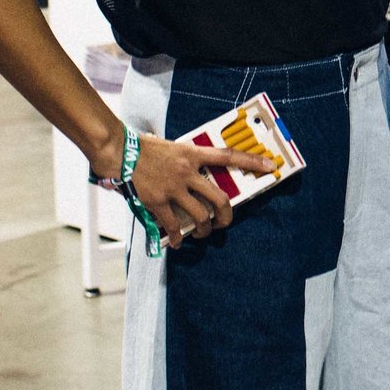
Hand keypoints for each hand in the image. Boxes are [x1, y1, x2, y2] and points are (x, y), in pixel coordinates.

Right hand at [127, 134, 271, 247]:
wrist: (119, 151)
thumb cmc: (145, 148)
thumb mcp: (174, 147)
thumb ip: (189, 160)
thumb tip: (198, 175)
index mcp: (193, 154)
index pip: (228, 156)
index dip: (251, 162)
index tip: (270, 167)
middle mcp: (187, 171)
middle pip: (220, 198)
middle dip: (227, 216)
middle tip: (225, 223)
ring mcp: (173, 187)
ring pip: (201, 215)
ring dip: (205, 229)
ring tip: (202, 233)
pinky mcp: (158, 201)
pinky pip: (174, 225)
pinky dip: (178, 237)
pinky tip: (178, 242)